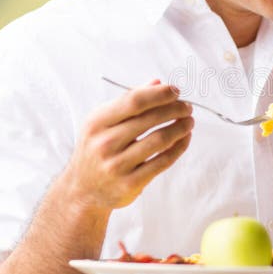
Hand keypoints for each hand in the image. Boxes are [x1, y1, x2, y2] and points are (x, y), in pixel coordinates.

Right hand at [64, 79, 193, 210]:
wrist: (83, 190)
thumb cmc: (96, 149)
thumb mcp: (102, 122)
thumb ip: (128, 101)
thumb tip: (158, 83)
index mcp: (97, 123)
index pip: (134, 101)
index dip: (159, 94)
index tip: (175, 91)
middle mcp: (105, 143)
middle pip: (150, 119)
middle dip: (175, 109)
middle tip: (187, 107)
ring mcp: (117, 165)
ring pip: (160, 140)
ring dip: (180, 127)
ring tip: (189, 121)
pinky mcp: (131, 183)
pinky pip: (163, 161)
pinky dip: (179, 147)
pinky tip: (184, 138)